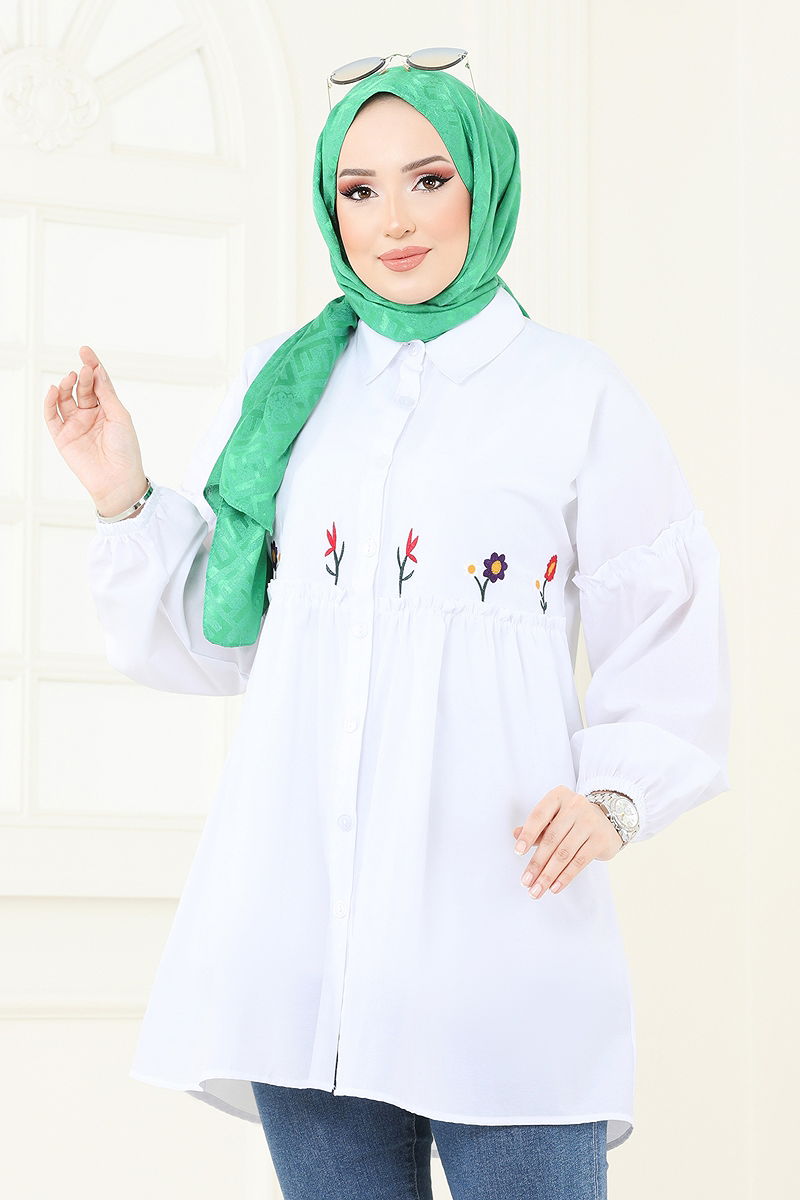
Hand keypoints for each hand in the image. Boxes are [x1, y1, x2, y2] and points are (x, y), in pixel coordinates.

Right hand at [43, 345, 147, 514]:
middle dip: (82, 377)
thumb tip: (96, 371)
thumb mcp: (120, 417)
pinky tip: (54, 390)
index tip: (85, 351)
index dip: (92, 366)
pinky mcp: (63, 437)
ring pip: (65, 399)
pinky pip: (52, 416)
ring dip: (66, 386)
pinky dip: (50, 402)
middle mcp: (91, 415)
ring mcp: (76, 425)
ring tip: (70, 378)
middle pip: (82, 389)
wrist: (118, 480)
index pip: (98, 383)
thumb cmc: (126, 450)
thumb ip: (106, 394)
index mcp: (108, 410)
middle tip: (84, 370)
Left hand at [512, 785, 623, 898]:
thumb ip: (537, 827)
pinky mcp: (601, 839)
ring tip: (537, 889)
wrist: (609, 819)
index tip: (517, 852)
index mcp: (559, 796)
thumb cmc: (573, 819)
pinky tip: (554, 887)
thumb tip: (516, 834)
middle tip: (526, 881)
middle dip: (536, 863)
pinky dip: (565, 876)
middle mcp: (575, 805)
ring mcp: (590, 822)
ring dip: (548, 875)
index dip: (527, 834)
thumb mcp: (554, 818)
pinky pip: (579, 861)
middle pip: (551, 839)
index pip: (539, 815)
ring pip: (564, 853)